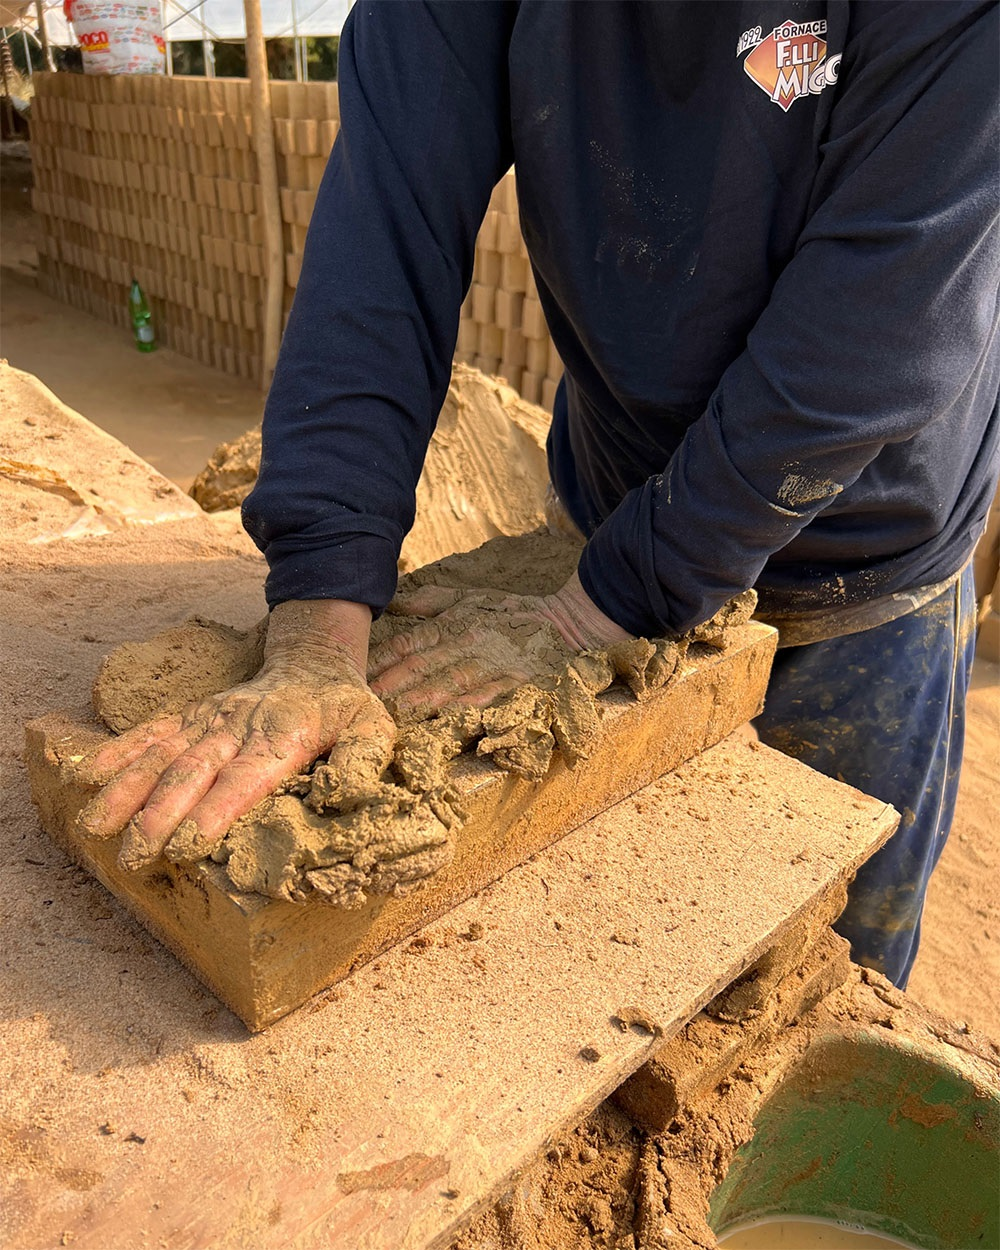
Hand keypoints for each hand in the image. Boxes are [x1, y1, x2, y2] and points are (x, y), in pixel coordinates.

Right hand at [75, 600, 394, 870]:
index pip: (244, 778)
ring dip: (127, 791)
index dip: (214, 811)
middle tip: (133, 855)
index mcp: (283, 736)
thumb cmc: (344, 708)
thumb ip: (362, 760)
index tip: (186, 845)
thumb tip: (344, 792)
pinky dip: (119, 751)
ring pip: (163, 754)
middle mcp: (238, 727)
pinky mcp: (193, 716)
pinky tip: (88, 773)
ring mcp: (210, 720)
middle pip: (193, 772)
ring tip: (96, 827)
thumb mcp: (374, 729)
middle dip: (159, 815)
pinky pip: (153, 732)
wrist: (314, 662)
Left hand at [369, 572, 630, 722]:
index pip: (410, 641)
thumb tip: (391, 602)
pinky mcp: (513, 684)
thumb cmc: (512, 612)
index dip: (383, 658)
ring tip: (391, 713)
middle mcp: (469, 643)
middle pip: (422, 665)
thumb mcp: (470, 598)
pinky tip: (438, 719)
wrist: (567, 623)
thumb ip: (430, 601)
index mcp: (455, 623)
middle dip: (390, 684)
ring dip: (418, 699)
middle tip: (360, 699)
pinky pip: (482, 699)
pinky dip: (459, 709)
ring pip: (448, 684)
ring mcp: (491, 665)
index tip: (356, 671)